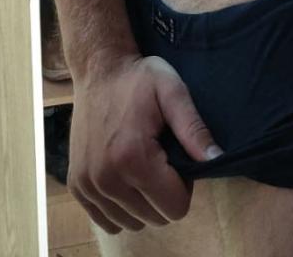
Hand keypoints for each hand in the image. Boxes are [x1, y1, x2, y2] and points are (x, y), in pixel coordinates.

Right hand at [67, 54, 222, 235]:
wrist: (98, 69)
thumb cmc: (138, 78)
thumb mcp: (172, 92)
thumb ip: (194, 128)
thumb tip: (216, 159)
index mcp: (133, 157)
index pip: (176, 208)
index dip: (183, 184)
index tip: (174, 156)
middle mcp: (106, 178)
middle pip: (155, 218)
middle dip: (163, 193)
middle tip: (158, 157)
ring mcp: (87, 184)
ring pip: (132, 223)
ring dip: (141, 201)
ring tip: (139, 163)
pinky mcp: (76, 186)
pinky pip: (106, 220)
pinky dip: (119, 206)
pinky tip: (121, 175)